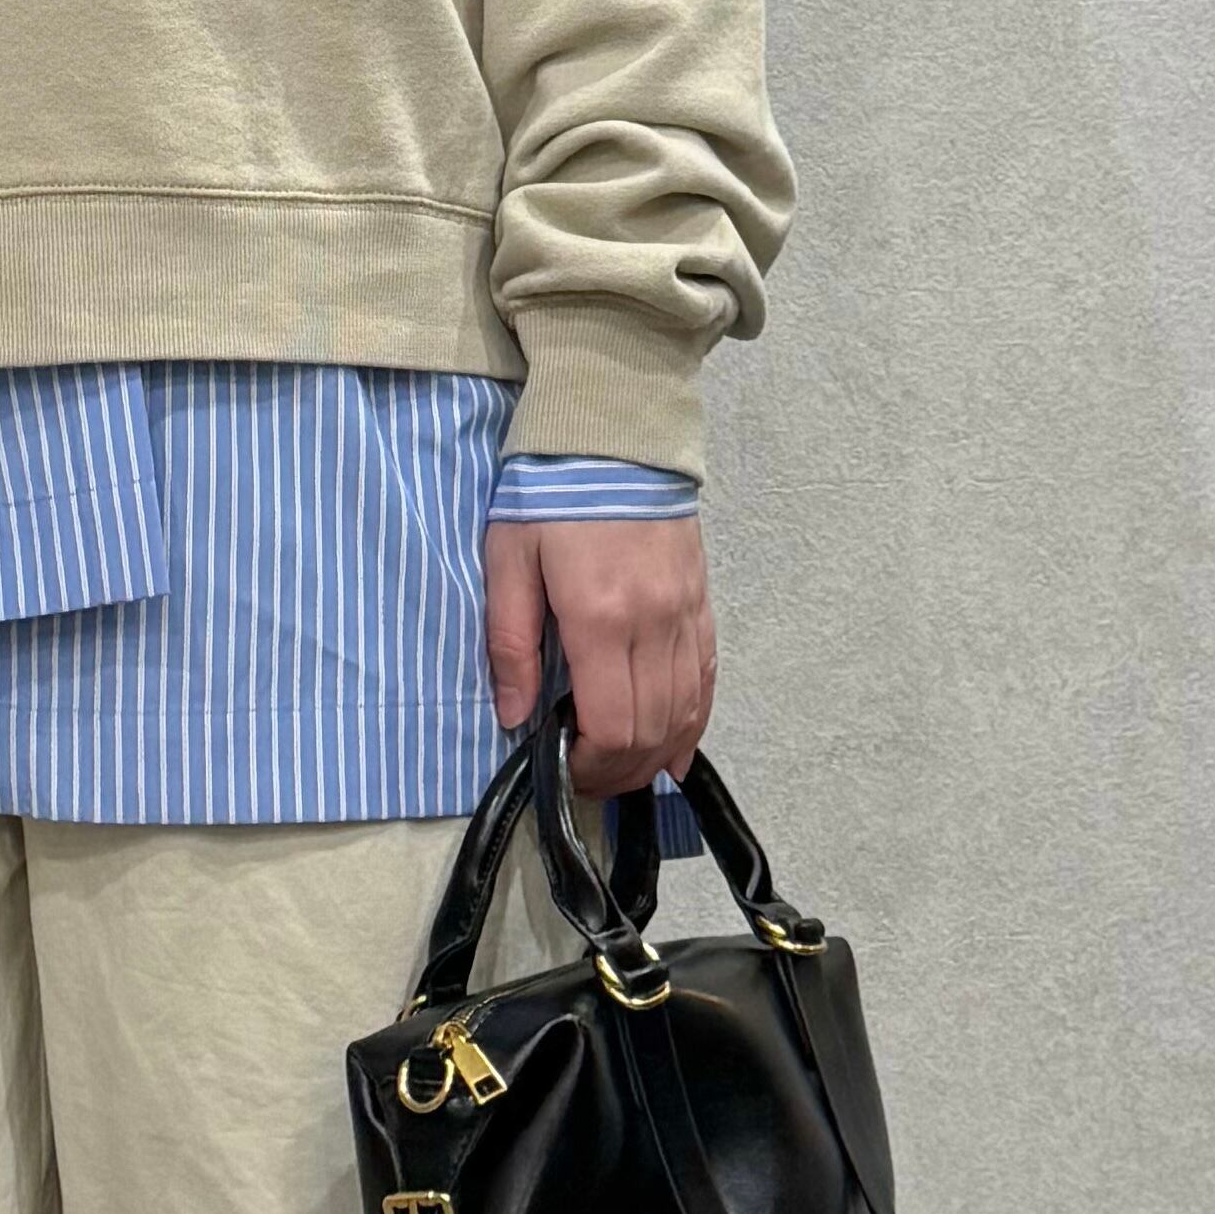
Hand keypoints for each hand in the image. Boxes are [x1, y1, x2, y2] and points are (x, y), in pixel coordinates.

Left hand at [483, 516, 714, 795]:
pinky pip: (707, 678)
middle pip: (652, 730)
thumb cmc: (548, 493)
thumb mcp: (508, 558)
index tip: (563, 770)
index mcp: (599, 618)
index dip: (590, 764)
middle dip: (619, 770)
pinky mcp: (701, 602)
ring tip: (623, 771)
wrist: (613, 432)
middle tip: (587, 780)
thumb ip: (509, 641)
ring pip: (686, 711)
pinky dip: (694, 722)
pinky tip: (676, 750)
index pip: (611, 725)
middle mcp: (653, 624)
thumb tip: (514, 715)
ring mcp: (685, 614)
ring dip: (656, 754)